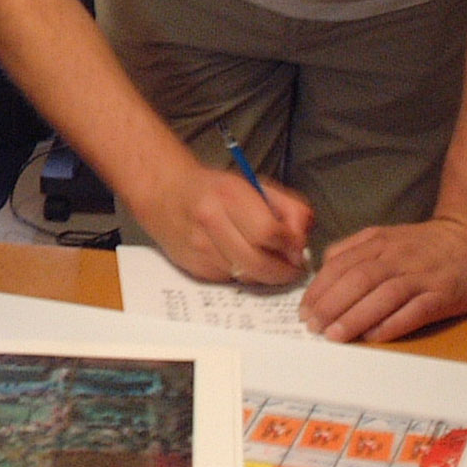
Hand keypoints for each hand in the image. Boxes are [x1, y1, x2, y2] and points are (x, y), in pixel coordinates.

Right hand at [130, 154, 313, 286]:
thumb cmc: (216, 190)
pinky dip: (243, 275)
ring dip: (264, 275)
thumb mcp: (256, 186)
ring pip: (246, 276)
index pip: (270, 232)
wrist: (165, 193)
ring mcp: (200, 246)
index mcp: (230, 194)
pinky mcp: (194, 266)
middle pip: (259, 262)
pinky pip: (229, 280)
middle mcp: (211, 220)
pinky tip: (242, 261)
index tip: (298, 250)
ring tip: (269, 262)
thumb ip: (288, 208)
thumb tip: (301, 242)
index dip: (290, 246)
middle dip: (283, 271)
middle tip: (292, 269)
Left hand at [299, 215, 466, 342]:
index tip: (304, 311)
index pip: (340, 265)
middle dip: (330, 305)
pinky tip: (375, 336)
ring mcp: (422, 275)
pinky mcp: (445, 294)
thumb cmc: (425, 244)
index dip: (319, 289)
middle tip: (313, 327)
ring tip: (335, 335)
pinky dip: (394, 323)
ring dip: (355, 316)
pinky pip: (416, 310)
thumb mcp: (385, 236)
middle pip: (357, 279)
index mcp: (378, 241)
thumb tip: (324, 271)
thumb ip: (354, 251)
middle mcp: (397, 256)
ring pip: (383, 294)